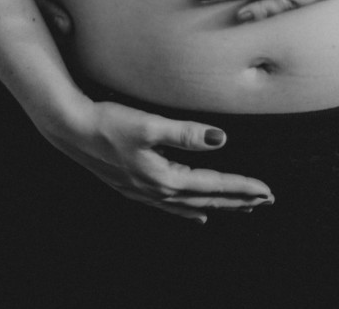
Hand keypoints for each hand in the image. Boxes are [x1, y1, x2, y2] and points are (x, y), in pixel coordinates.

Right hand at [45, 98, 273, 222]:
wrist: (73, 132)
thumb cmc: (109, 123)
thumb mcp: (149, 125)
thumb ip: (186, 134)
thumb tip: (221, 140)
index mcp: (165, 178)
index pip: (213, 185)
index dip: (242, 187)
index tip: (266, 190)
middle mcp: (158, 191)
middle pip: (207, 199)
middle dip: (238, 200)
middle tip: (265, 201)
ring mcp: (146, 193)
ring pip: (191, 205)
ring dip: (219, 205)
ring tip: (242, 208)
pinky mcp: (136, 188)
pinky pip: (172, 207)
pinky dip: (190, 211)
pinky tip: (197, 215)